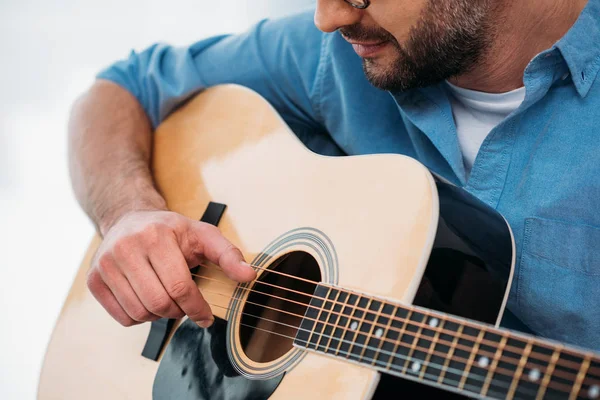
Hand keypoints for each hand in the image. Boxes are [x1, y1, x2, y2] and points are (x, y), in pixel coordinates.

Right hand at [86, 210, 255, 326]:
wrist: (129, 218)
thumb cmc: (170, 231)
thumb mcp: (203, 235)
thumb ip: (228, 255)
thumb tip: (249, 275)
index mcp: (156, 236)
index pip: (179, 287)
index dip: (197, 308)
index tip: (206, 317)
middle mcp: (126, 248)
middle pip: (159, 303)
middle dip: (179, 312)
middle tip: (187, 306)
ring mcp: (105, 264)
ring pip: (140, 313)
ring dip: (160, 316)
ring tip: (168, 300)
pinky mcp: (94, 279)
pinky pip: (123, 317)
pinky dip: (141, 317)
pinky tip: (149, 300)